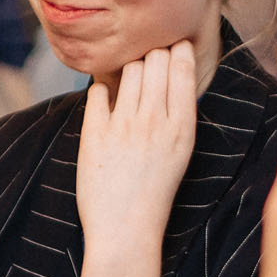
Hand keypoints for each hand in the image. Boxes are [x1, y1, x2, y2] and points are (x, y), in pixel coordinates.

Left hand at [75, 42, 196, 252]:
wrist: (125, 228)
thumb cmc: (155, 189)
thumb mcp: (181, 150)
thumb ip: (178, 111)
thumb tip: (172, 68)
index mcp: (182, 127)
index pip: (181, 66)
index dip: (176, 49)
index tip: (171, 47)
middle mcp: (154, 122)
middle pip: (154, 59)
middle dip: (151, 53)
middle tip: (147, 64)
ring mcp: (123, 127)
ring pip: (127, 69)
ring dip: (126, 68)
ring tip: (126, 83)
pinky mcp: (94, 134)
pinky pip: (97, 90)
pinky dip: (101, 90)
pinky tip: (106, 104)